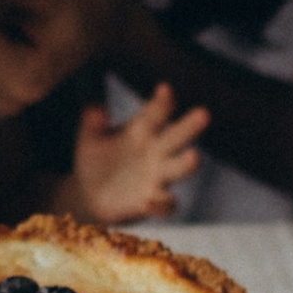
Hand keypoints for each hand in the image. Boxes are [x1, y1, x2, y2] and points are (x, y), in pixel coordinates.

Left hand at [71, 80, 210, 220]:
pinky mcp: (153, 203)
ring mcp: (157, 178)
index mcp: (141, 131)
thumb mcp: (89, 137)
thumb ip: (92, 120)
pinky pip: (164, 204)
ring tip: (194, 155)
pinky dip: (160, 204)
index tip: (165, 88)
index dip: (161, 102)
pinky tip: (147, 202)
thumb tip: (96, 108)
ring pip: (179, 169)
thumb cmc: (95, 158)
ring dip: (186, 163)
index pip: (155, 114)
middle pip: (176, 137)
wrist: (89, 195)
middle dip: (189, 126)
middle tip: (204, 113)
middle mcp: (155, 152)